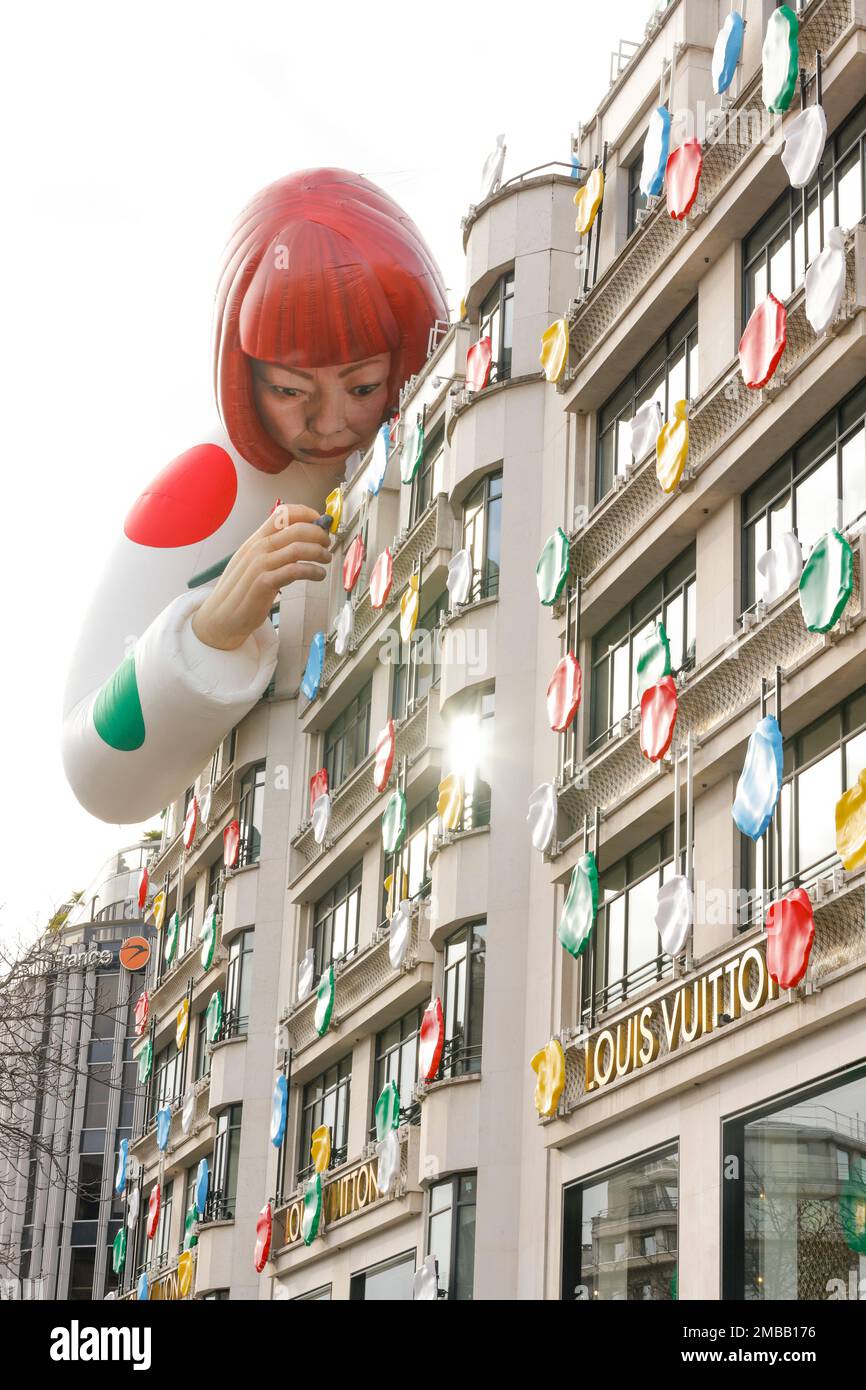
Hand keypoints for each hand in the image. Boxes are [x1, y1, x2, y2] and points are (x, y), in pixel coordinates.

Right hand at [192, 504, 331, 650]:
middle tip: (327, 543)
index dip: (306, 513)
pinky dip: (312, 571)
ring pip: (297, 548)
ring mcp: (259, 565)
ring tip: (326, 559)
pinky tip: (318, 575)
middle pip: (295, 529)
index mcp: (255, 540)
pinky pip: (294, 570)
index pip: (282, 513)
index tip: (320, 521)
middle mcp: (257, 548)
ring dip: (319, 552)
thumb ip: (273, 549)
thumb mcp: (254, 562)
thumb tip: (300, 539)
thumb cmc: (241, 590)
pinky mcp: (264, 583)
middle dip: (318, 534)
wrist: (221, 616)